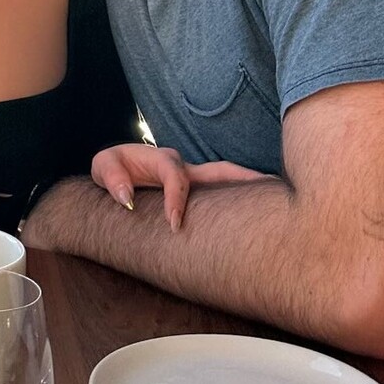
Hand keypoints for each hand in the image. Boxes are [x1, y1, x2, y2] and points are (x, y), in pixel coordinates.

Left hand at [91, 144, 265, 230]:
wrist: (113, 175)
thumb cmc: (111, 170)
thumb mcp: (102, 167)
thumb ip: (112, 178)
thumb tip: (129, 199)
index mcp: (161, 160)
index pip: (175, 175)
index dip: (176, 198)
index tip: (174, 224)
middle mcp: (184, 167)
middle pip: (219, 171)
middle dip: (243, 180)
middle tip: (269, 191)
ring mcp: (194, 180)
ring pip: (227, 183)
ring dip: (251, 191)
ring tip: (280, 202)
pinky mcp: (197, 193)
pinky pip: (222, 196)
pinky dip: (242, 203)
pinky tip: (262, 218)